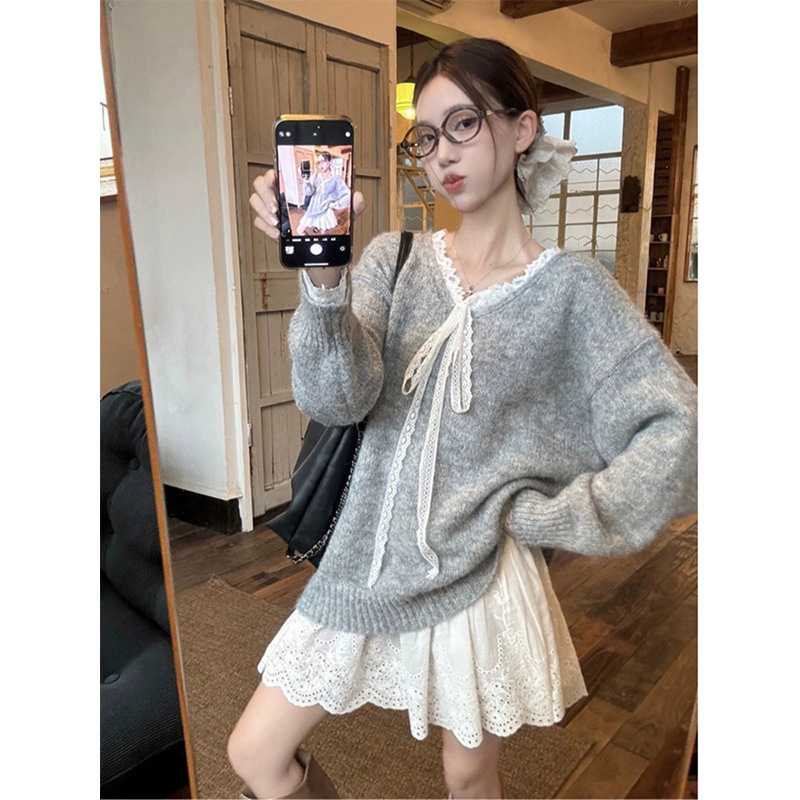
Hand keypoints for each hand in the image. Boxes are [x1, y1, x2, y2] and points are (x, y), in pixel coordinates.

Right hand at [250, 169, 365, 242]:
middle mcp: (281, 195)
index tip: (276, 178)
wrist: (323, 252)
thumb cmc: (329, 227)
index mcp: (296, 187)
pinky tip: (277, 233)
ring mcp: (273, 210)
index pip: (278, 170)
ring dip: (263, 210)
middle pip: (260, 183)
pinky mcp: (270, 226)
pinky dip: (265, 228)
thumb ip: (352, 205)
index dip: (272, 172)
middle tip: (277, 206)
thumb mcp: (344, 215)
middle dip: (265, 193)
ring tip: (277, 220)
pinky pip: (259, 222)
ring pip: (255, 201)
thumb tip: (357, 197)